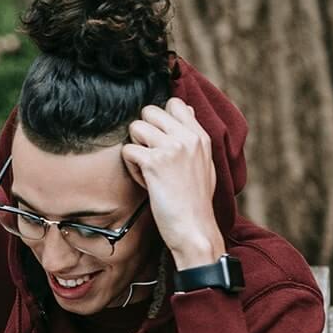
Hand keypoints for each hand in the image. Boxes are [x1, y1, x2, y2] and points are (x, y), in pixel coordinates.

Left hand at [121, 97, 225, 268]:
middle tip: (151, 155)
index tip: (159, 139)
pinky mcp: (154, 162)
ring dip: (135, 148)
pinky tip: (145, 182)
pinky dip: (131, 167)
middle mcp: (187, 137)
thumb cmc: (195, 201)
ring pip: (135, 127)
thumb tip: (187, 109)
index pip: (175, 103)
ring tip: (148, 169)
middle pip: (149, 111)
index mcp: (200, 136)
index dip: (160, 118)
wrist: (194, 229)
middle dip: (143, 131)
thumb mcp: (204, 163)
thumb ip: (194, 136)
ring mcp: (171, 148)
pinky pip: (128, 150)